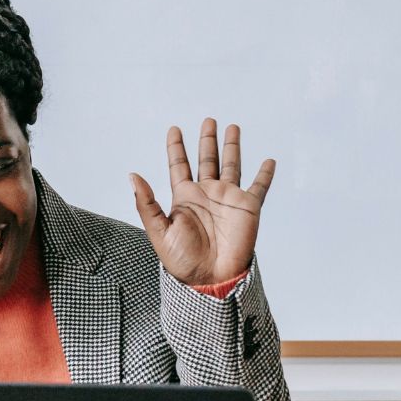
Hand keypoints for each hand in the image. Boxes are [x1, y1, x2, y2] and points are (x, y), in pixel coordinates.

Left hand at [130, 119, 274, 286]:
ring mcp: (228, 199)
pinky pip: (259, 187)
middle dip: (207, 140)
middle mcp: (206, 194)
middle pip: (207, 159)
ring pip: (231, 165)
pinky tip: (268, 161)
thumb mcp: (159, 231)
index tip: (174, 129)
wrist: (210, 279)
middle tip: (208, 120)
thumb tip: (132, 175)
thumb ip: (146, 203)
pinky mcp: (247, 207)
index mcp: (184, 198)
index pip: (179, 165)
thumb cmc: (182, 261)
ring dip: (232, 147)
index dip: (176, 147)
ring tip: (232, 127)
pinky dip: (264, 174)